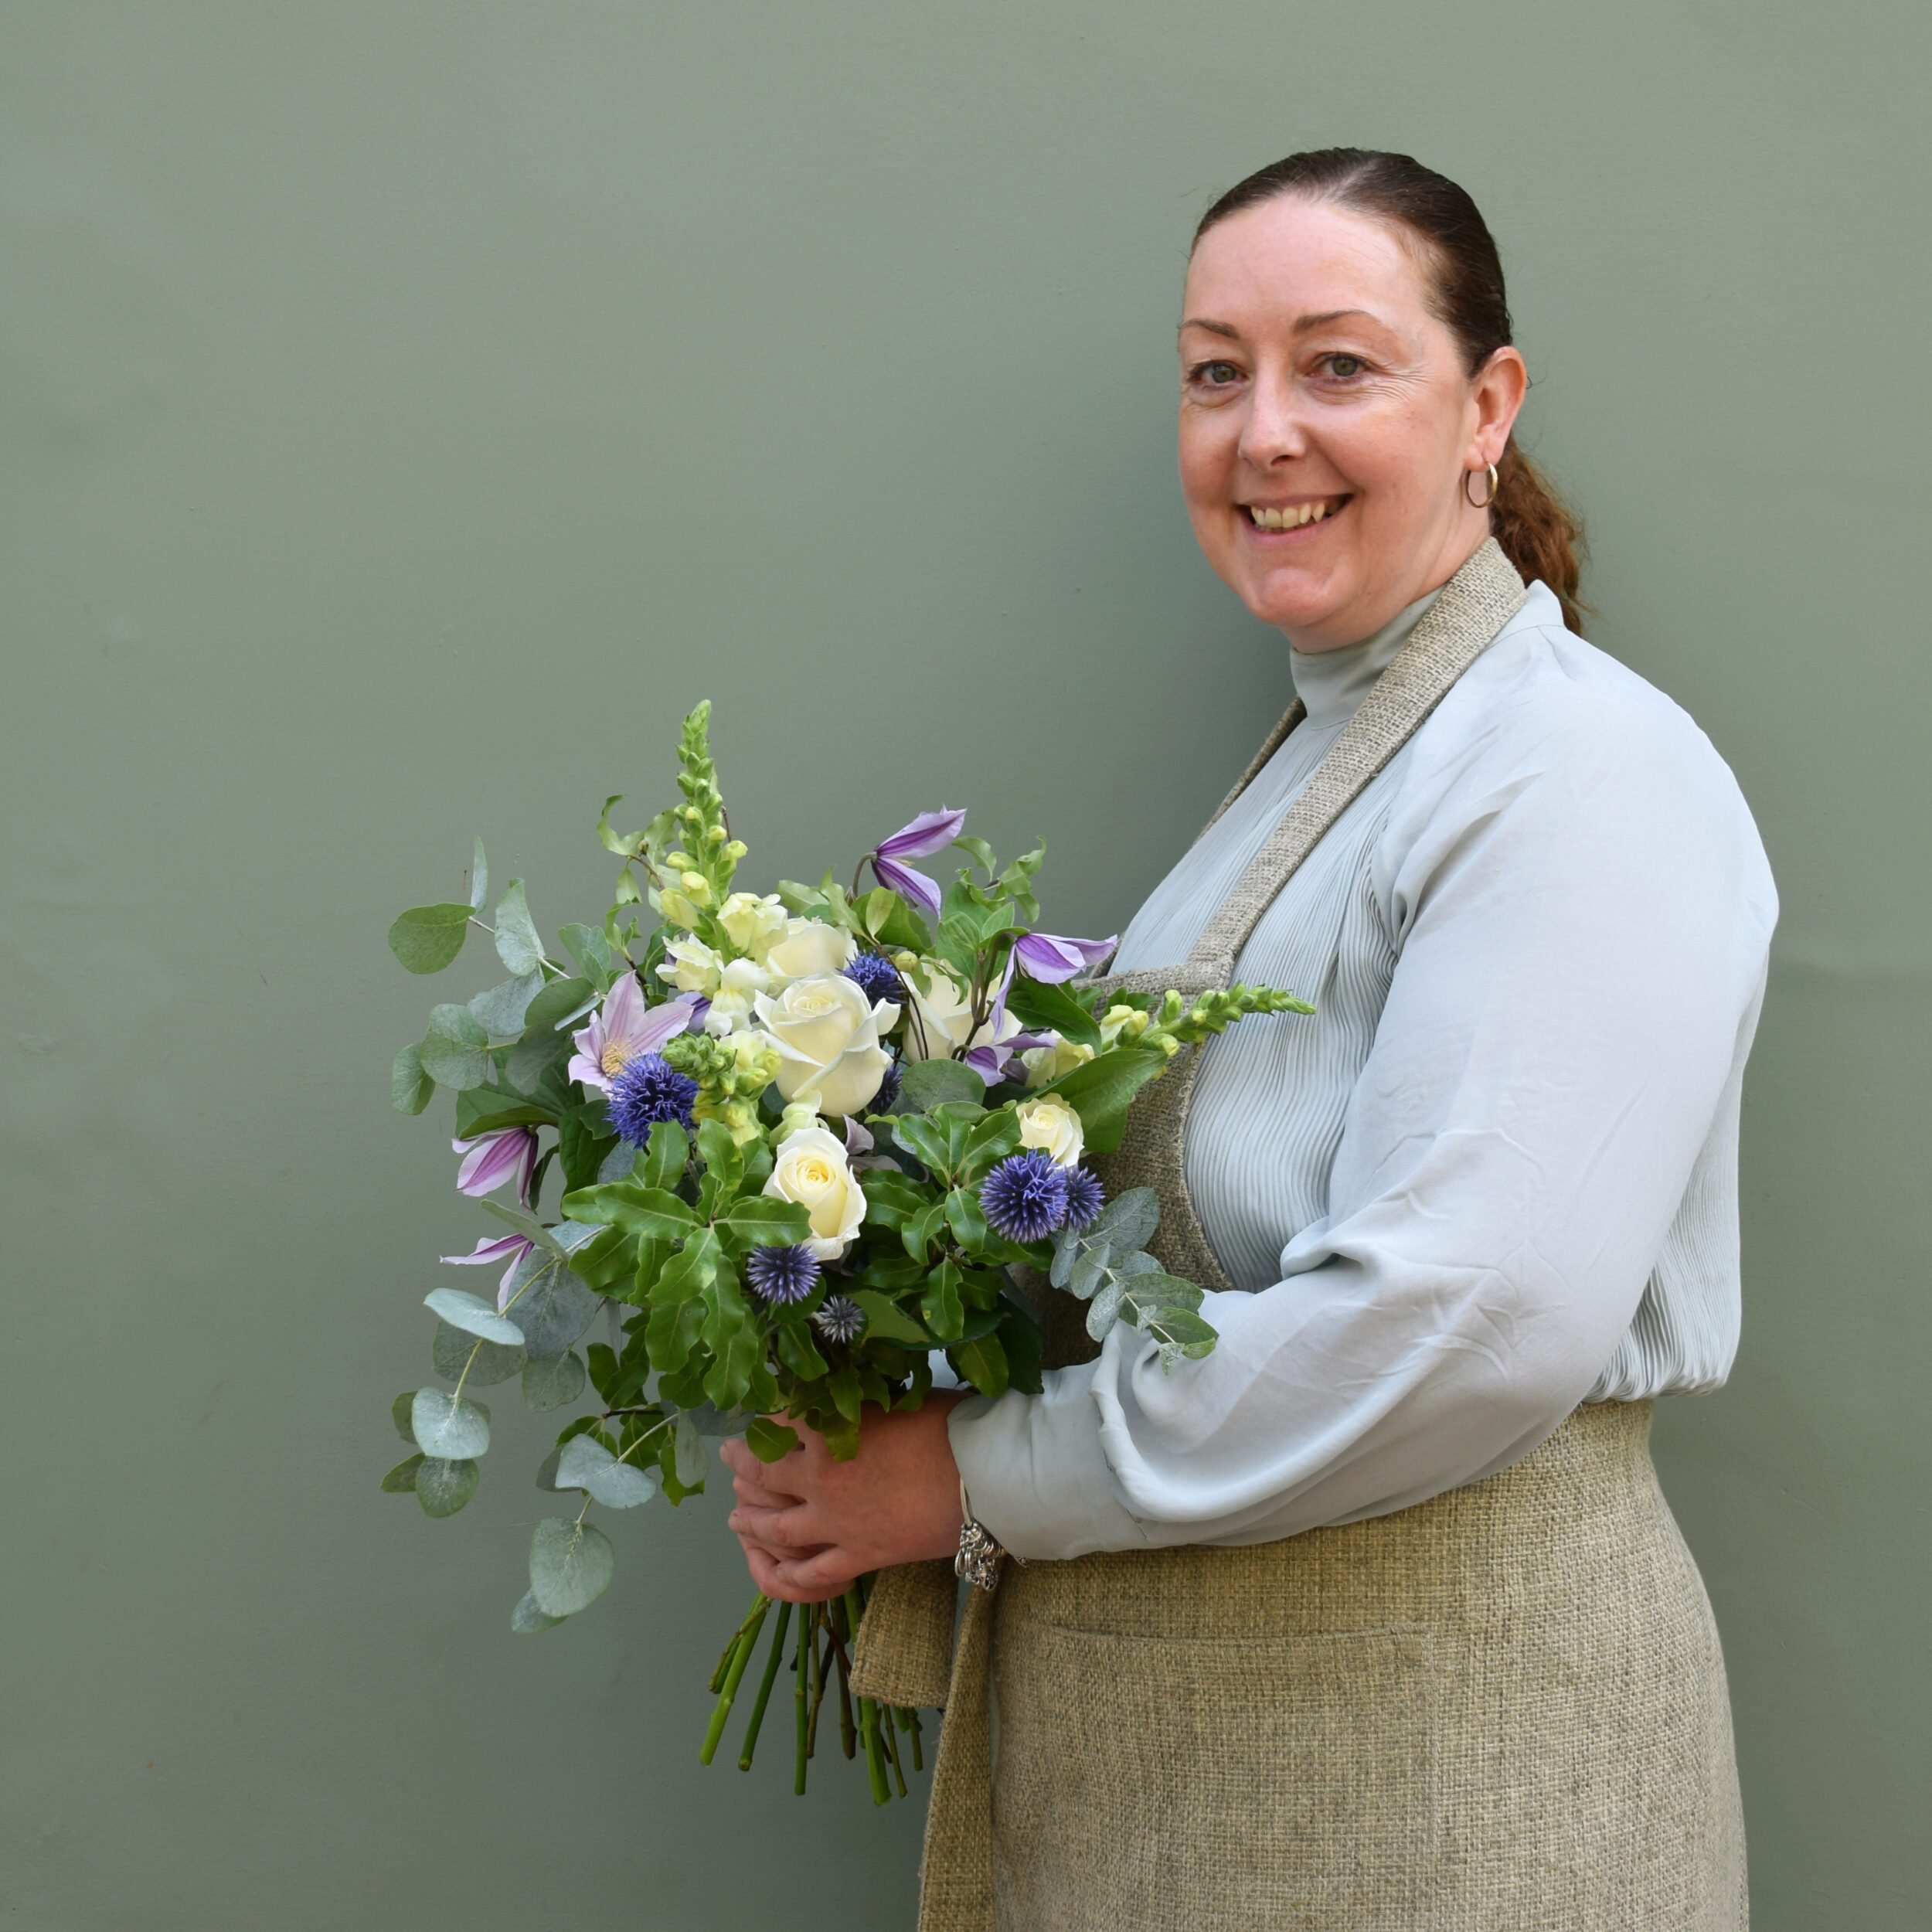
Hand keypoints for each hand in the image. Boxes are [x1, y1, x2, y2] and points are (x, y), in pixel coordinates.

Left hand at [721, 1395, 965, 1602]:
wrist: (985, 1475)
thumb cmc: (949, 1425)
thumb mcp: (896, 1398)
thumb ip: (859, 1403)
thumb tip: (843, 1394)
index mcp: (828, 1432)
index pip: (778, 1422)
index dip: (763, 1418)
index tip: (756, 1414)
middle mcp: (821, 1479)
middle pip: (765, 1474)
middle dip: (741, 1465)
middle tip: (729, 1457)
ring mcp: (837, 1523)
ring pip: (777, 1529)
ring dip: (750, 1523)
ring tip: (735, 1519)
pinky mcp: (859, 1556)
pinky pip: (811, 1575)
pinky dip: (787, 1576)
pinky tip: (772, 1573)